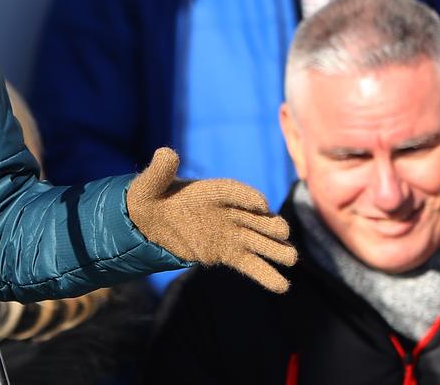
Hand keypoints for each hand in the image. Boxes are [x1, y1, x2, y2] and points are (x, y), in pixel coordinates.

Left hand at [126, 148, 297, 292]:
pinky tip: (282, 286)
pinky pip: (249, 263)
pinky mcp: (226, 252)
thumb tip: (166, 152)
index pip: (233, 191)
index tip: (260, 206)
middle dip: (269, 224)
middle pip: (254, 217)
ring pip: (258, 241)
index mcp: (210, 190)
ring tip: (291, 258)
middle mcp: (227, 210)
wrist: (148, 220)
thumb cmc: (149, 197)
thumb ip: (159, 171)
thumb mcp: (149, 184)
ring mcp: (229, 233)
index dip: (247, 197)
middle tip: (281, 233)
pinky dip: (265, 274)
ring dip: (275, 249)